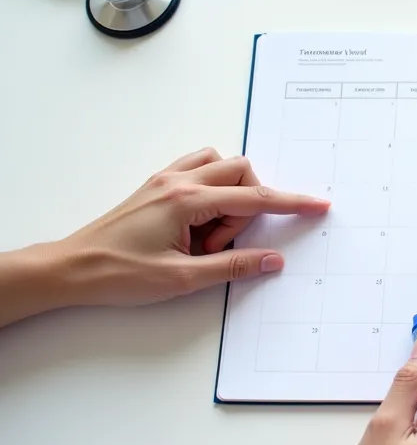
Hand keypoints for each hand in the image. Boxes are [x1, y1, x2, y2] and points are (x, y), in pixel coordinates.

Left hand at [53, 147, 328, 306]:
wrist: (71, 269)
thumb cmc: (118, 274)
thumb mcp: (183, 278)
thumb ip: (234, 266)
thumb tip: (272, 260)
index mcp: (186, 200)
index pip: (253, 198)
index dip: (290, 202)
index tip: (317, 204)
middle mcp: (177, 181)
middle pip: (240, 172)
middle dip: (247, 206)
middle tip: (224, 243)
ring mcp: (165, 180)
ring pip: (219, 166)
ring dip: (228, 195)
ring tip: (209, 235)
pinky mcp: (156, 187)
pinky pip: (197, 171)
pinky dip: (210, 191)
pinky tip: (198, 223)